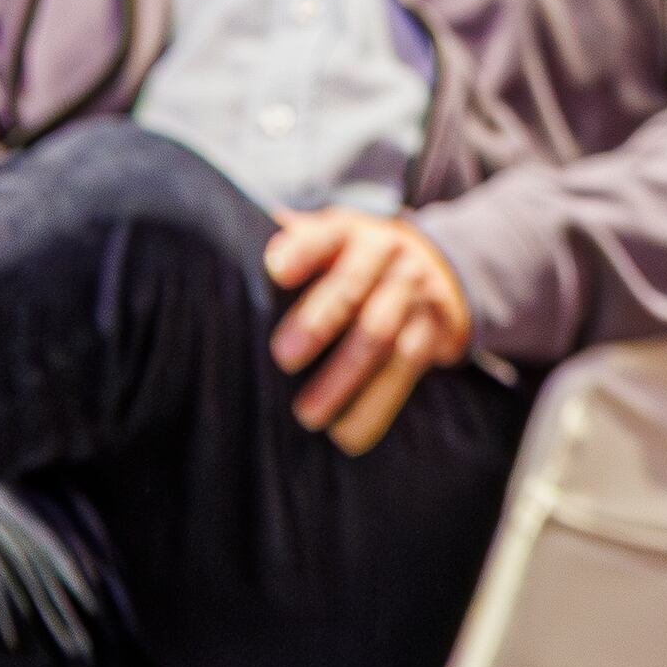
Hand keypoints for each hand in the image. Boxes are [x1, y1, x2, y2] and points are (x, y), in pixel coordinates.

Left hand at [264, 208, 476, 455]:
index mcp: (350, 232)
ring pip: (380, 334)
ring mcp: (414, 292)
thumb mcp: (328, 239)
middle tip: (283, 357)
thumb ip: (288, 245)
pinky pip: (405, 369)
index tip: (275, 270)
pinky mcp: (432, 331)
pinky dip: (376, 405)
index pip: (325, 235)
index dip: (302, 250)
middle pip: (352, 286)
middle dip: (318, 320)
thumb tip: (228, 259)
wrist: (437, 266)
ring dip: (344, 377)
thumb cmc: (352, 259)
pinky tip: (346, 434)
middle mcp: (387, 255)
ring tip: (307, 415)